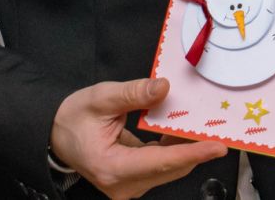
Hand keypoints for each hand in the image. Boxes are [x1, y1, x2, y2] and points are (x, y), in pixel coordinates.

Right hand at [50, 77, 225, 199]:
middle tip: (219, 127)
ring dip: (187, 148)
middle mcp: (123, 185)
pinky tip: (183, 130)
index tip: (216, 146)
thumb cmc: (72, 119)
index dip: (191, 154)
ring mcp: (129, 185)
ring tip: (205, 125)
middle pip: (170, 168)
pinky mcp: (134, 179)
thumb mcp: (100, 98)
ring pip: (169, 169)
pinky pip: (162, 166)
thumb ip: (133, 94)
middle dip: (195, 148)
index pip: (160, 162)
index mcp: (112, 168)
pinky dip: (175, 149)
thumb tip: (164, 88)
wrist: (54, 135)